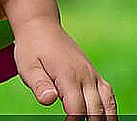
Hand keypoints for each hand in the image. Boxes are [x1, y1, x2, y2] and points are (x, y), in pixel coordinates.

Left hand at [1, 0, 116, 117]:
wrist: (41, 26)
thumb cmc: (31, 48)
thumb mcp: (27, 66)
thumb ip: (38, 84)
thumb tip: (49, 100)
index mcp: (68, 74)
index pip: (76, 108)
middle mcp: (85, 75)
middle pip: (96, 109)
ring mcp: (92, 74)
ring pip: (108, 102)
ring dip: (106, 118)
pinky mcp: (94, 74)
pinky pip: (108, 94)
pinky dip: (110, 108)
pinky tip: (105, 118)